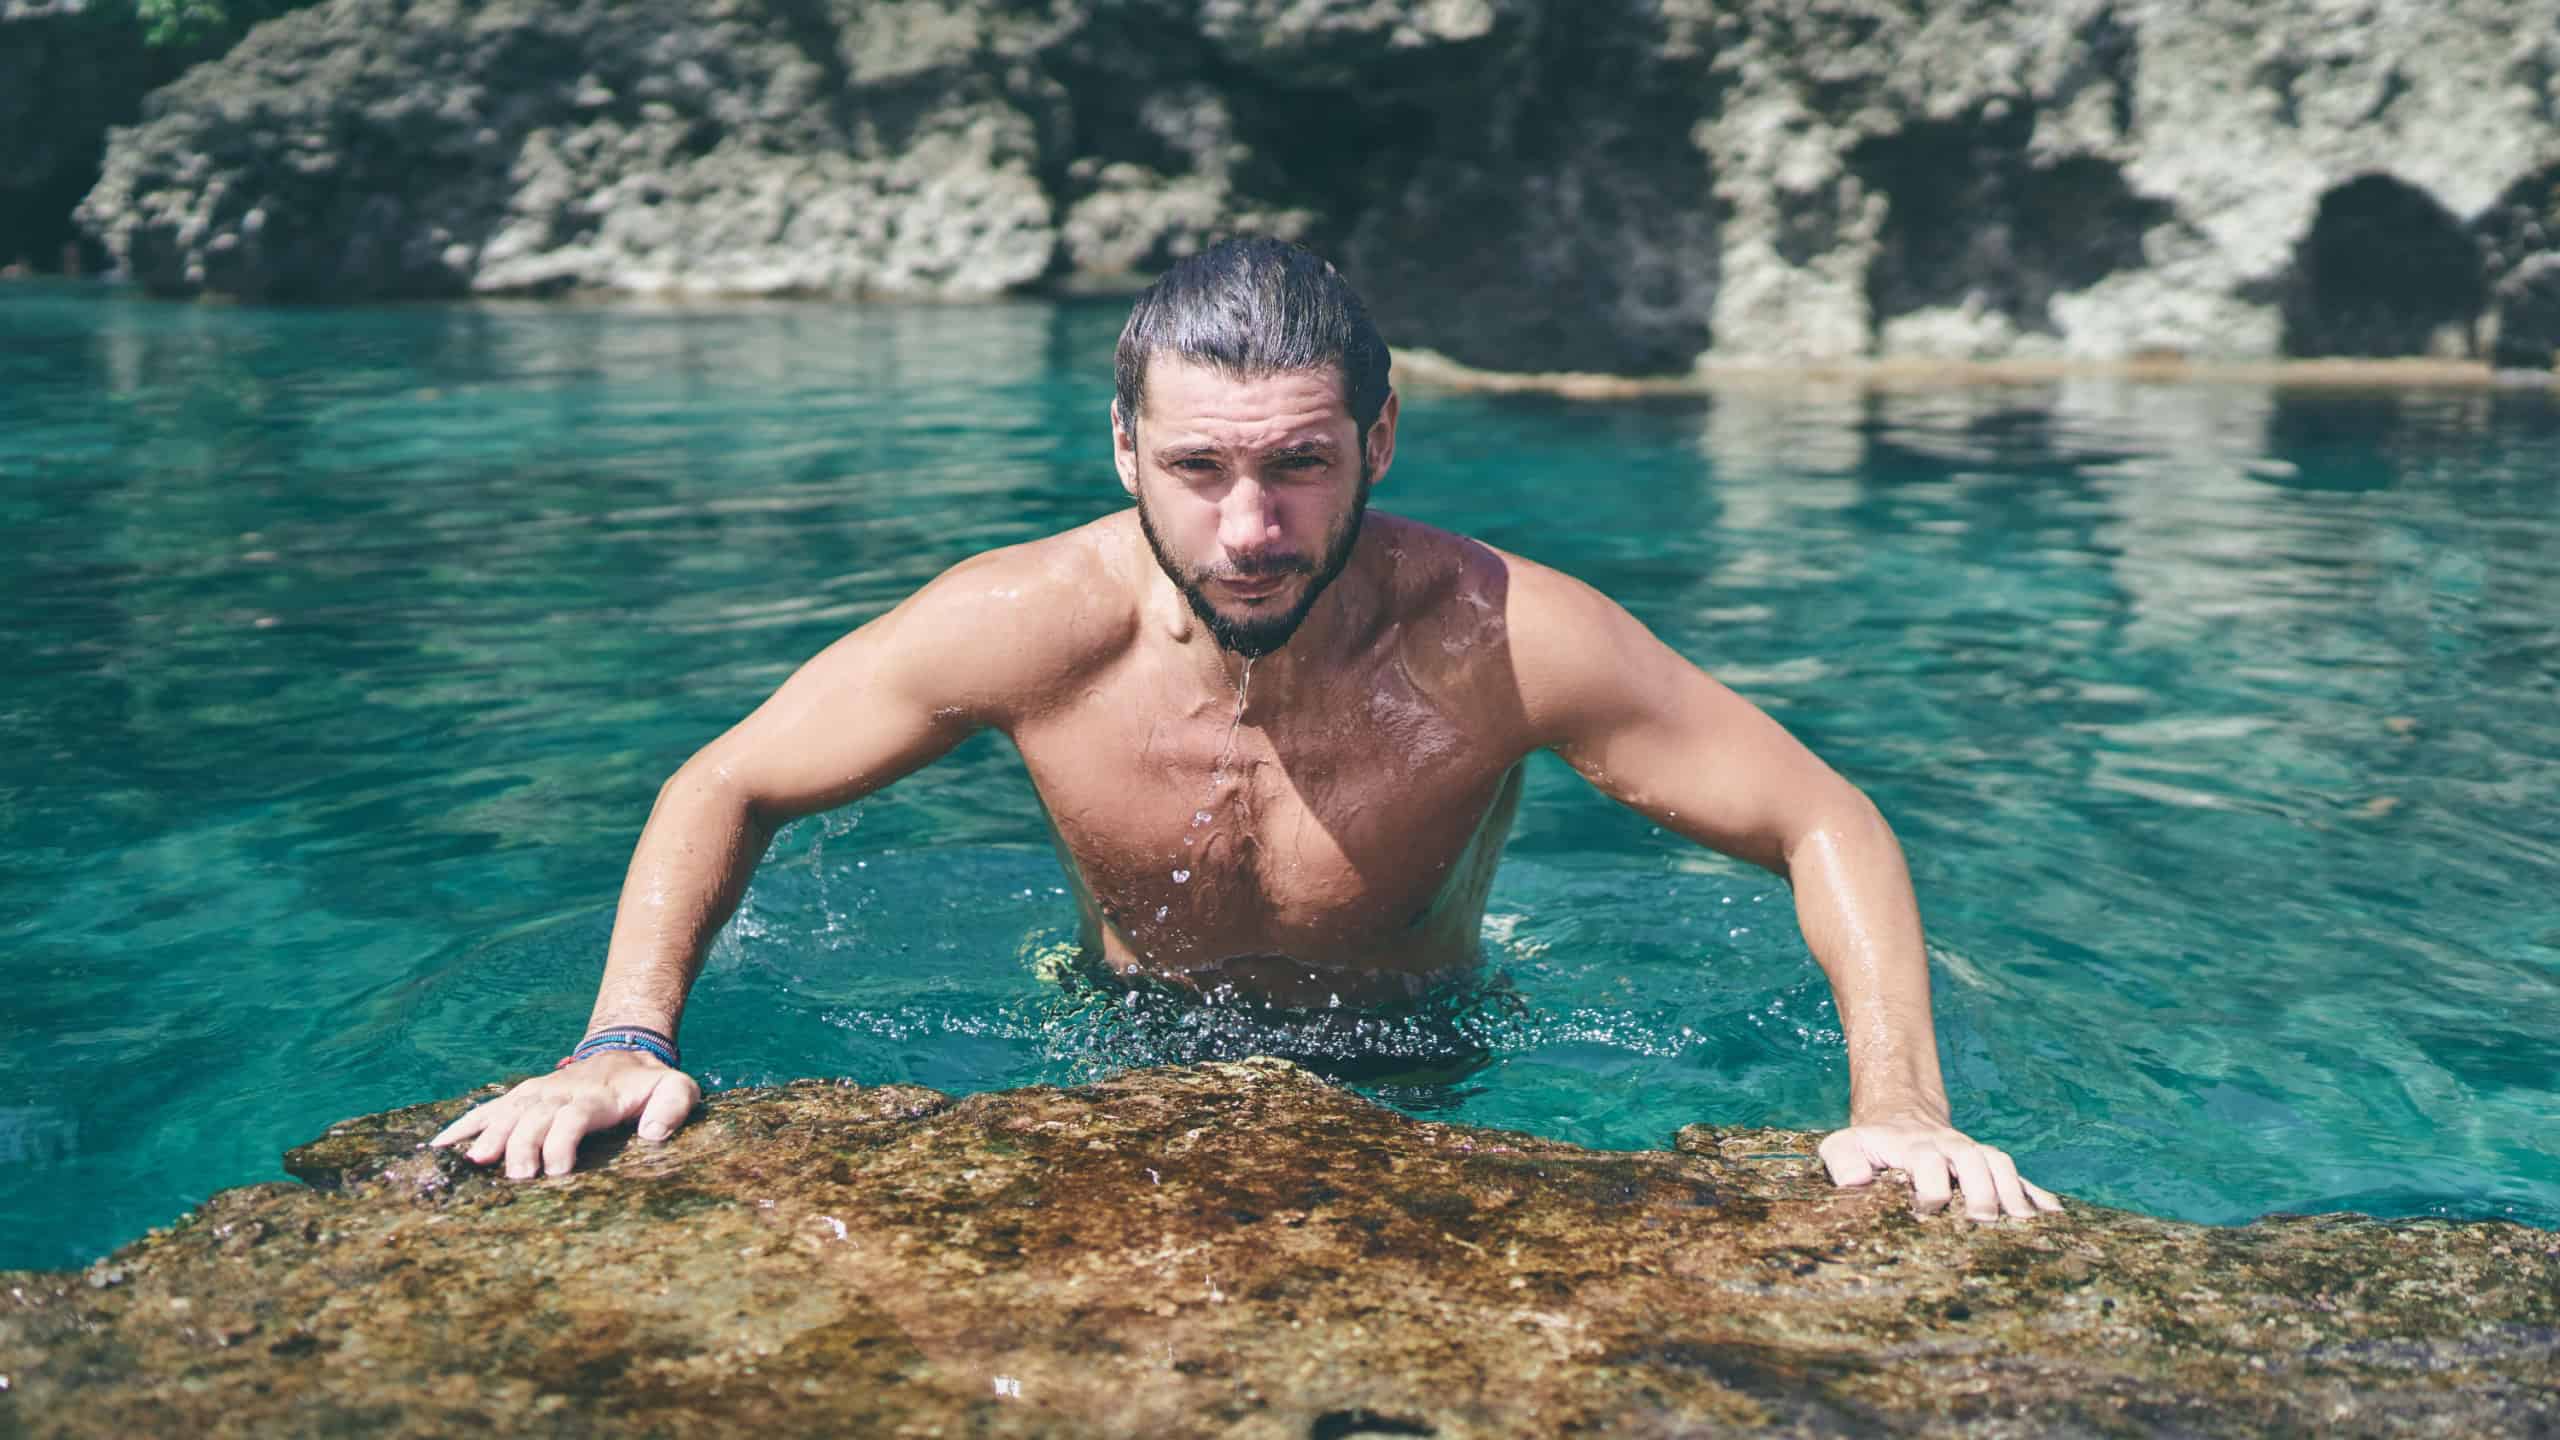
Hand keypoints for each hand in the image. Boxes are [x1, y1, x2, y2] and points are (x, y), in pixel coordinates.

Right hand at [428, 1052, 700, 1178]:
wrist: (625, 1053)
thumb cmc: (650, 1086)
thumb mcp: (678, 1089)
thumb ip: (674, 1107)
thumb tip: (655, 1134)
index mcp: (595, 1098)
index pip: (573, 1118)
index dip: (562, 1142)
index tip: (555, 1172)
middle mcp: (559, 1094)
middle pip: (534, 1119)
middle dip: (523, 1146)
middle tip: (517, 1178)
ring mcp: (535, 1094)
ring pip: (505, 1114)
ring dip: (488, 1137)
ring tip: (471, 1163)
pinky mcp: (519, 1098)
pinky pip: (486, 1110)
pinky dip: (462, 1125)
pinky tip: (438, 1146)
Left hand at [1818, 1117, 2062, 1220]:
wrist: (1900, 1117)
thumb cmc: (1869, 1145)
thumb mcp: (1843, 1146)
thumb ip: (1841, 1159)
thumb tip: (1856, 1181)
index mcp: (1914, 1147)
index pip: (1927, 1162)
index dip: (1929, 1186)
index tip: (1928, 1211)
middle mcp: (1951, 1148)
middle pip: (1973, 1162)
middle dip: (1981, 1190)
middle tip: (1984, 1222)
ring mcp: (1975, 1155)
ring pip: (2001, 1166)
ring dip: (2014, 1193)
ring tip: (2026, 1225)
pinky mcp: (1991, 1166)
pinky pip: (2021, 1177)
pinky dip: (2039, 1195)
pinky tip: (2056, 1218)